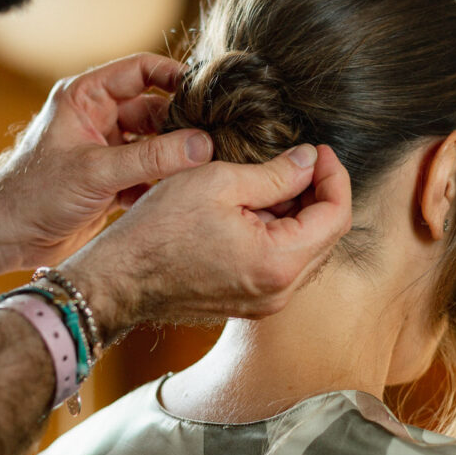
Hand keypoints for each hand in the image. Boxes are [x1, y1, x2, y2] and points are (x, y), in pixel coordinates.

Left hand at [0, 53, 214, 272]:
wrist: (4, 237)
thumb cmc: (33, 193)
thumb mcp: (95, 172)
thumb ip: (151, 158)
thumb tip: (202, 145)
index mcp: (86, 97)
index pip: (140, 70)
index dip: (174, 76)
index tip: (207, 92)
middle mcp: (98, 119)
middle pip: (155, 110)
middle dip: (183, 125)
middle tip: (216, 139)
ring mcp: (106, 151)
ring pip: (156, 145)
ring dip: (176, 158)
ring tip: (205, 169)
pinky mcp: (111, 182)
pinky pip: (149, 174)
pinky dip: (163, 184)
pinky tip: (180, 194)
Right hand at [59, 144, 352, 335]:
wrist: (118, 278)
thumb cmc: (158, 230)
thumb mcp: (218, 182)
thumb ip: (275, 173)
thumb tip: (308, 161)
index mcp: (278, 262)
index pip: (336, 216)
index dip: (334, 176)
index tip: (319, 151)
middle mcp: (279, 292)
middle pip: (326, 236)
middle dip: (319, 194)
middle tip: (299, 161)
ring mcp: (264, 303)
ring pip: (306, 251)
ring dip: (299, 214)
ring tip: (272, 182)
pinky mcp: (248, 303)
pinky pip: (281, 265)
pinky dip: (280, 234)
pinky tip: (254, 210)